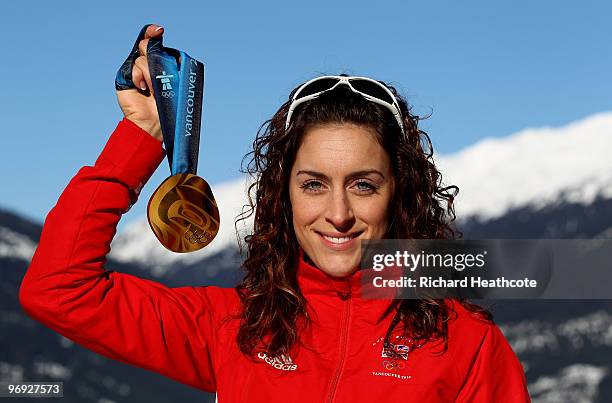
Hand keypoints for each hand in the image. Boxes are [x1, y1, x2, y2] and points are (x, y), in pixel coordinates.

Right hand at [116, 24, 163, 140]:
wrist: (154, 121)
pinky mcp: (126, 77)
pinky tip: (143, 88)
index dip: (154, 34)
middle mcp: (147, 66)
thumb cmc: (168, 105)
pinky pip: (133, 66)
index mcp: (160, 65)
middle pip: (148, 46)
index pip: (155, 44)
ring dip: (150, 73)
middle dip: (154, 54)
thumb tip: (164, 51)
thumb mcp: (173, 82)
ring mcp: (136, 72)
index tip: (158, 30)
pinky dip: (139, 76)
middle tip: (159, 71)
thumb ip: (168, 65)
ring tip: (153, 88)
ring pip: (143, 58)